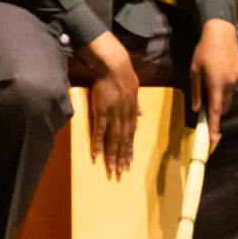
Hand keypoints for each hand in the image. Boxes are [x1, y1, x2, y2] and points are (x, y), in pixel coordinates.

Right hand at [80, 32, 140, 176]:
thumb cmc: (124, 74)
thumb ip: (137, 103)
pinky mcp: (101, 112)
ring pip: (113, 139)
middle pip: (123, 140)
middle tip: (120, 172)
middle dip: (122, 157)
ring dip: (112, 155)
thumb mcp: (136, 89)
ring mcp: (113, 115)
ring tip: (111, 169)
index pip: (131, 134)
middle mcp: (124, 116)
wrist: (113, 66)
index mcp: (132, 111)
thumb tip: (141, 113)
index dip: (129, 148)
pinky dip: (98, 143)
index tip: (129, 161)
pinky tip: (96, 155)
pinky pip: (99, 131)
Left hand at [190, 19, 237, 143]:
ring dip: (221, 97)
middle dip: (215, 109)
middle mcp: (230, 84)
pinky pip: (233, 84)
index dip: (214, 126)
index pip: (215, 111)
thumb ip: (195, 91)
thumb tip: (196, 108)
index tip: (213, 139)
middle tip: (205, 107)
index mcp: (216, 84)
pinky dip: (227, 85)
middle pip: (223, 105)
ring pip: (229, 95)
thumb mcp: (194, 71)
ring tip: (212, 84)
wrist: (221, 31)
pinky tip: (220, 71)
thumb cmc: (204, 50)